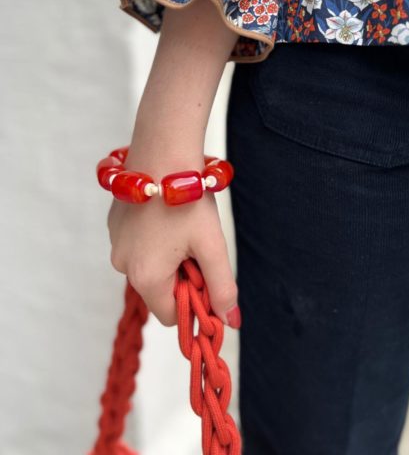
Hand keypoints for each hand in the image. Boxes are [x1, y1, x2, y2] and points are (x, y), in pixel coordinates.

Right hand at [107, 191, 240, 328]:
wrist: (163, 152)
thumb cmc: (188, 200)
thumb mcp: (211, 246)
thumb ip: (222, 287)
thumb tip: (230, 321)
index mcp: (145, 276)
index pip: (172, 315)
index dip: (195, 302)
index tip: (209, 276)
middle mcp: (122, 265)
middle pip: (160, 290)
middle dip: (183, 276)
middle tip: (199, 244)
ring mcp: (115, 242)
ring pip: (149, 266)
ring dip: (169, 256)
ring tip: (183, 226)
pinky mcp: (115, 224)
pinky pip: (138, 245)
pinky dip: (154, 239)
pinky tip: (167, 215)